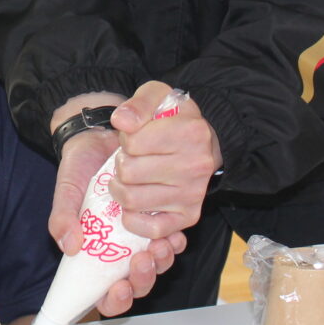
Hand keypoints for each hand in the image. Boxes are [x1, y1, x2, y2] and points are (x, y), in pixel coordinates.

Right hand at [46, 88, 195, 318]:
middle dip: (144, 279)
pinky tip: (173, 233)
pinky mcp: (157, 218)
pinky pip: (170, 238)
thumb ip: (63, 218)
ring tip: (160, 246)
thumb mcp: (66, 192)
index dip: (116, 301)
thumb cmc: (78, 169)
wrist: (99, 136)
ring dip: (162, 262)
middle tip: (143, 260)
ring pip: (157, 265)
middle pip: (137, 283)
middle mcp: (119, 250)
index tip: (119, 288)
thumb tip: (70, 247)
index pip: (106, 294)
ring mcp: (139, 236)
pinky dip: (173, 240)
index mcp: (95, 254)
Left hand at [111, 81, 220, 237]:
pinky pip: (153, 229)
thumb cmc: (172, 118)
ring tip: (130, 177)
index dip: (126, 139)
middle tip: (132, 158)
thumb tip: (121, 122)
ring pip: (132, 200)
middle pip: (128, 172)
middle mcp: (196, 165)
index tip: (135, 136)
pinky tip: (133, 205)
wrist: (201, 140)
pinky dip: (134, 220)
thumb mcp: (156, 95)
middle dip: (122, 163)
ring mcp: (193, 194)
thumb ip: (138, 104)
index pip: (132, 143)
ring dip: (121, 188)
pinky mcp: (189, 216)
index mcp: (190, 132)